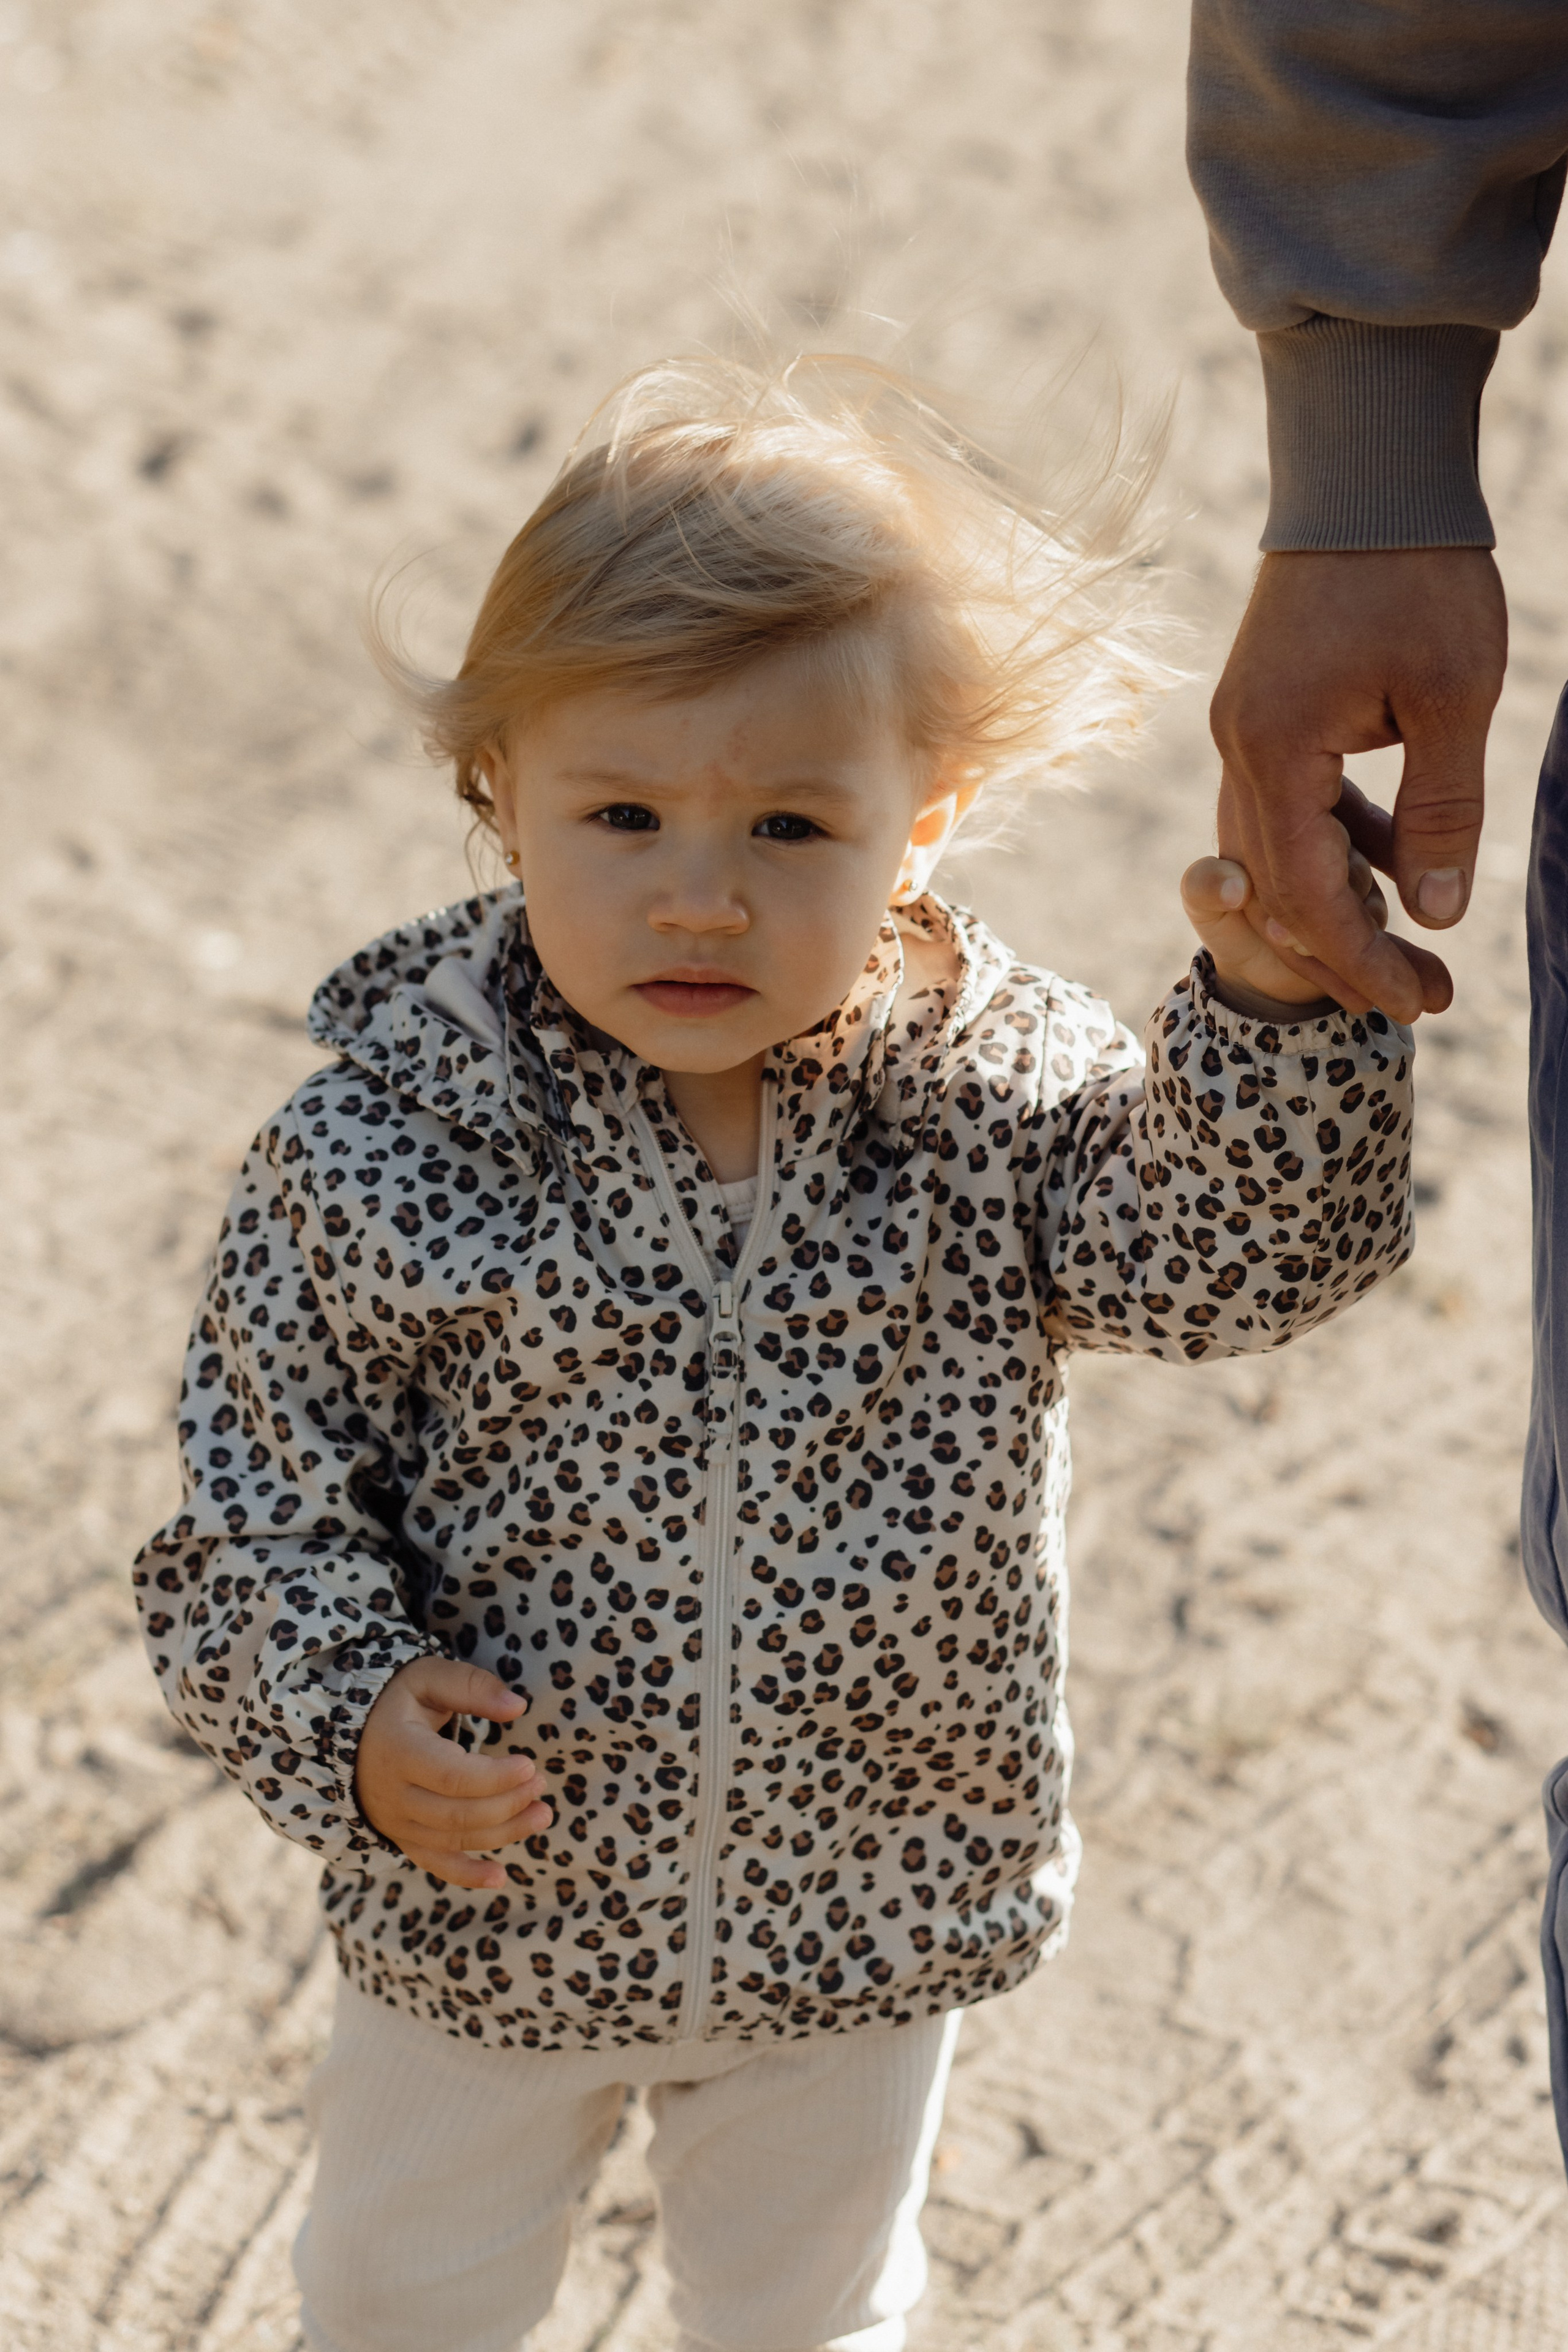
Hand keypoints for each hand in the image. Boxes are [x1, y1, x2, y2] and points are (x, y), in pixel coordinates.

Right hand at [354, 1657, 552, 1890]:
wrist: (353, 1734)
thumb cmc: (398, 1700)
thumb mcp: (428, 1677)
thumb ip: (472, 1687)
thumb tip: (518, 1707)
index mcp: (398, 1751)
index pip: (452, 1777)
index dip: (495, 1777)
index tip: (529, 1765)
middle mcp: (393, 1795)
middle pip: (456, 1814)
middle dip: (507, 1804)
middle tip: (540, 1784)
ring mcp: (396, 1822)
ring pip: (453, 1841)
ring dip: (503, 1833)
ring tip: (542, 1814)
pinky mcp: (403, 1837)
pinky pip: (435, 1864)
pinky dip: (467, 1875)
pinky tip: (500, 1877)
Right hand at [1210, 549, 1506, 1020]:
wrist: (1367, 470)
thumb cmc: (1416, 571)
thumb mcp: (1453, 696)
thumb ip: (1442, 810)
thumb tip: (1434, 914)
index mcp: (1275, 750)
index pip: (1303, 894)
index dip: (1355, 961)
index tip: (1406, 1005)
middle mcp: (1239, 749)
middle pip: (1277, 889)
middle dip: (1345, 954)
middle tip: (1415, 1002)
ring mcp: (1243, 729)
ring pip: (1275, 852)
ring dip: (1336, 906)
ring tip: (1404, 949)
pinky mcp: (1264, 711)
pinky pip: (1288, 805)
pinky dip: (1334, 845)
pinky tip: (1387, 864)